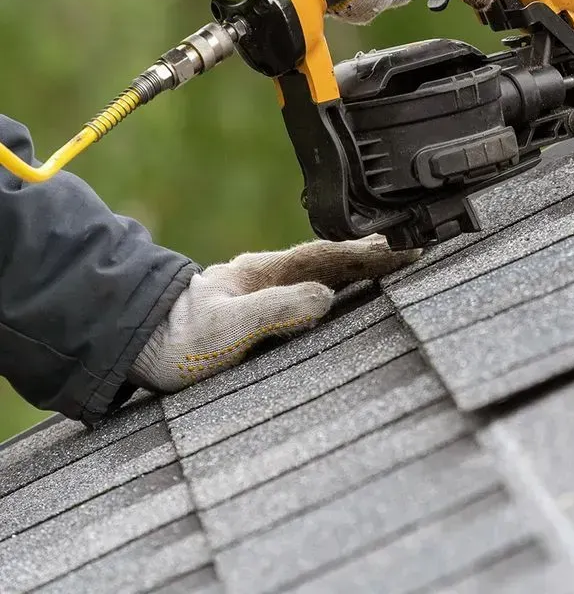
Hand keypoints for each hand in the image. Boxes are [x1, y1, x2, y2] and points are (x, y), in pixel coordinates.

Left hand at [128, 236, 417, 392]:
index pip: (328, 256)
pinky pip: (308, 294)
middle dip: (372, 256)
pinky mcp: (257, 314)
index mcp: (264, 272)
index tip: (404, 250)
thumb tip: (325, 298)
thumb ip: (276, 311)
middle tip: (413, 251)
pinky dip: (336, 289)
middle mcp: (267, 277)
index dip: (368, 254)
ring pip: (321, 275)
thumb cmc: (176, 340)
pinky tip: (347, 298)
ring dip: (357, 271)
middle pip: (330, 260)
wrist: (136, 347)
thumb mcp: (228, 327)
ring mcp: (262, 293)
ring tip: (392, 268)